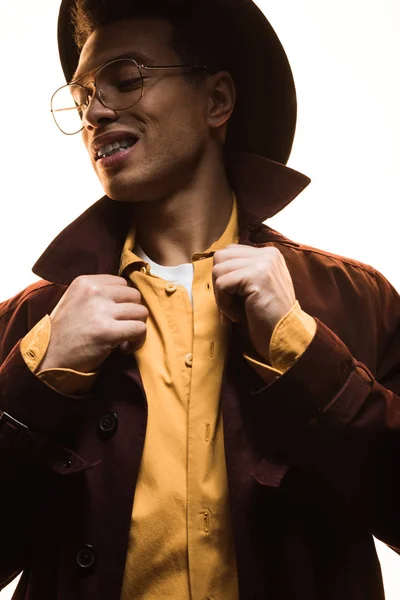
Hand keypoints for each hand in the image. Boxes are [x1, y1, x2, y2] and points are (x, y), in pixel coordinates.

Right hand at [39, 275, 147, 372]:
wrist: (50, 357)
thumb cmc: (65, 332)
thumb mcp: (75, 300)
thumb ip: (97, 292)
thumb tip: (128, 295)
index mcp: (85, 281)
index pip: (122, 283)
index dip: (123, 301)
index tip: (114, 316)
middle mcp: (94, 291)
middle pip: (134, 296)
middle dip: (132, 314)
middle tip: (120, 329)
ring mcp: (101, 310)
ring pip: (141, 312)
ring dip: (136, 328)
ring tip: (122, 340)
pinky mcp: (108, 331)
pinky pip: (140, 329)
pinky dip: (138, 341)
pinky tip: (123, 349)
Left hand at [212, 244, 295, 359]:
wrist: (286, 337)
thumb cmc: (268, 317)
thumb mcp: (256, 286)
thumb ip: (242, 271)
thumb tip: (214, 268)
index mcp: (268, 254)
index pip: (230, 252)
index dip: (225, 276)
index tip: (233, 297)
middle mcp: (267, 254)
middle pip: (221, 256)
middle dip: (219, 282)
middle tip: (230, 304)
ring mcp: (263, 263)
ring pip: (218, 269)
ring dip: (220, 295)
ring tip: (234, 311)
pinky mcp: (256, 276)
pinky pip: (222, 284)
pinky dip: (223, 304)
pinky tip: (237, 315)